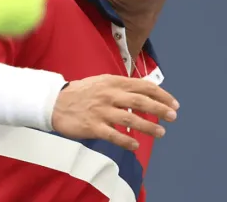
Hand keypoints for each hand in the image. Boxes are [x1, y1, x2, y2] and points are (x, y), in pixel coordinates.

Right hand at [51, 74, 178, 149]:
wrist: (54, 103)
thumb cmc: (81, 93)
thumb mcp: (101, 82)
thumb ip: (121, 86)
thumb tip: (145, 91)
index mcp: (112, 82)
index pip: (143, 86)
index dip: (161, 95)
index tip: (173, 103)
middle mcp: (108, 95)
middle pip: (140, 101)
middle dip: (160, 109)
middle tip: (173, 117)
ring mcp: (101, 111)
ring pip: (130, 119)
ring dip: (148, 127)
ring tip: (161, 132)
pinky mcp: (92, 126)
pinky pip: (114, 135)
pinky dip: (127, 141)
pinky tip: (136, 145)